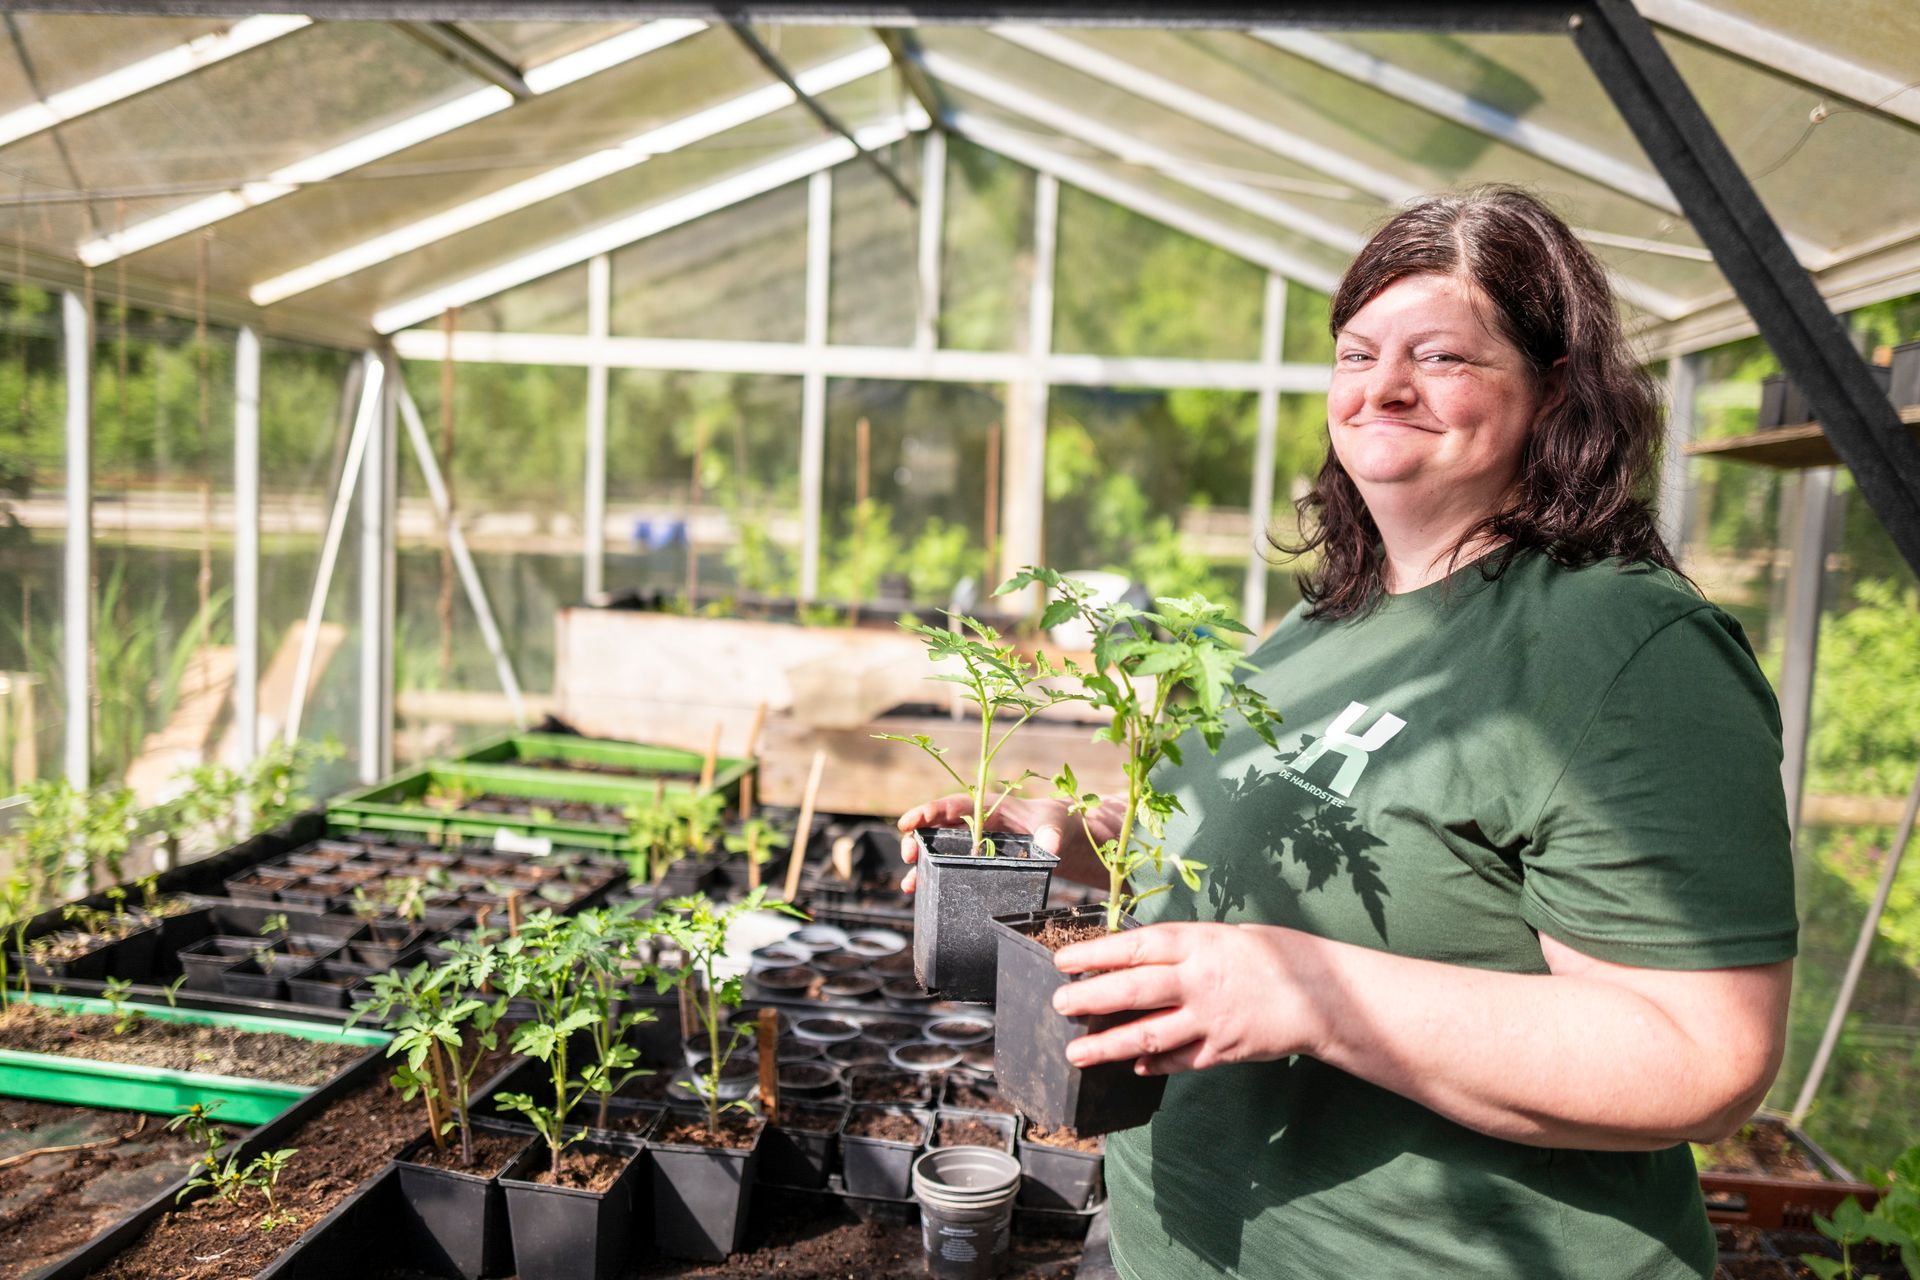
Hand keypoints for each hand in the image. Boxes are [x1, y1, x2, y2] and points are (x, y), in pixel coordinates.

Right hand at [895, 795, 1069, 893]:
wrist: (1060, 835)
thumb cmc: (1054, 822)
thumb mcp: (1054, 824)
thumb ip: (1051, 832)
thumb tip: (1051, 846)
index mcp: (987, 807)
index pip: (952, 806)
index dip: (928, 812)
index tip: (907, 822)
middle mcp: (974, 823)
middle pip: (936, 827)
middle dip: (917, 839)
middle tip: (907, 855)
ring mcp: (972, 842)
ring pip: (937, 848)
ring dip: (920, 863)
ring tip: (909, 884)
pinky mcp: (975, 858)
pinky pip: (948, 864)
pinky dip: (931, 876)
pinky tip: (919, 891)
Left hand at [1050, 922, 1330, 1076]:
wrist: (1324, 994)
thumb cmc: (1274, 954)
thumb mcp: (1225, 935)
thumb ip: (1183, 950)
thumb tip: (1137, 959)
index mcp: (1198, 943)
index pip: (1133, 947)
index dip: (1094, 956)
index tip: (1063, 963)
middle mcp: (1199, 981)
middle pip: (1132, 992)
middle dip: (1089, 1000)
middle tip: (1058, 1006)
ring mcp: (1209, 1020)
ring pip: (1148, 1035)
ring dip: (1107, 1047)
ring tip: (1077, 1054)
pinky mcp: (1222, 1051)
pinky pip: (1179, 1060)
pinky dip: (1154, 1062)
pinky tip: (1134, 1065)